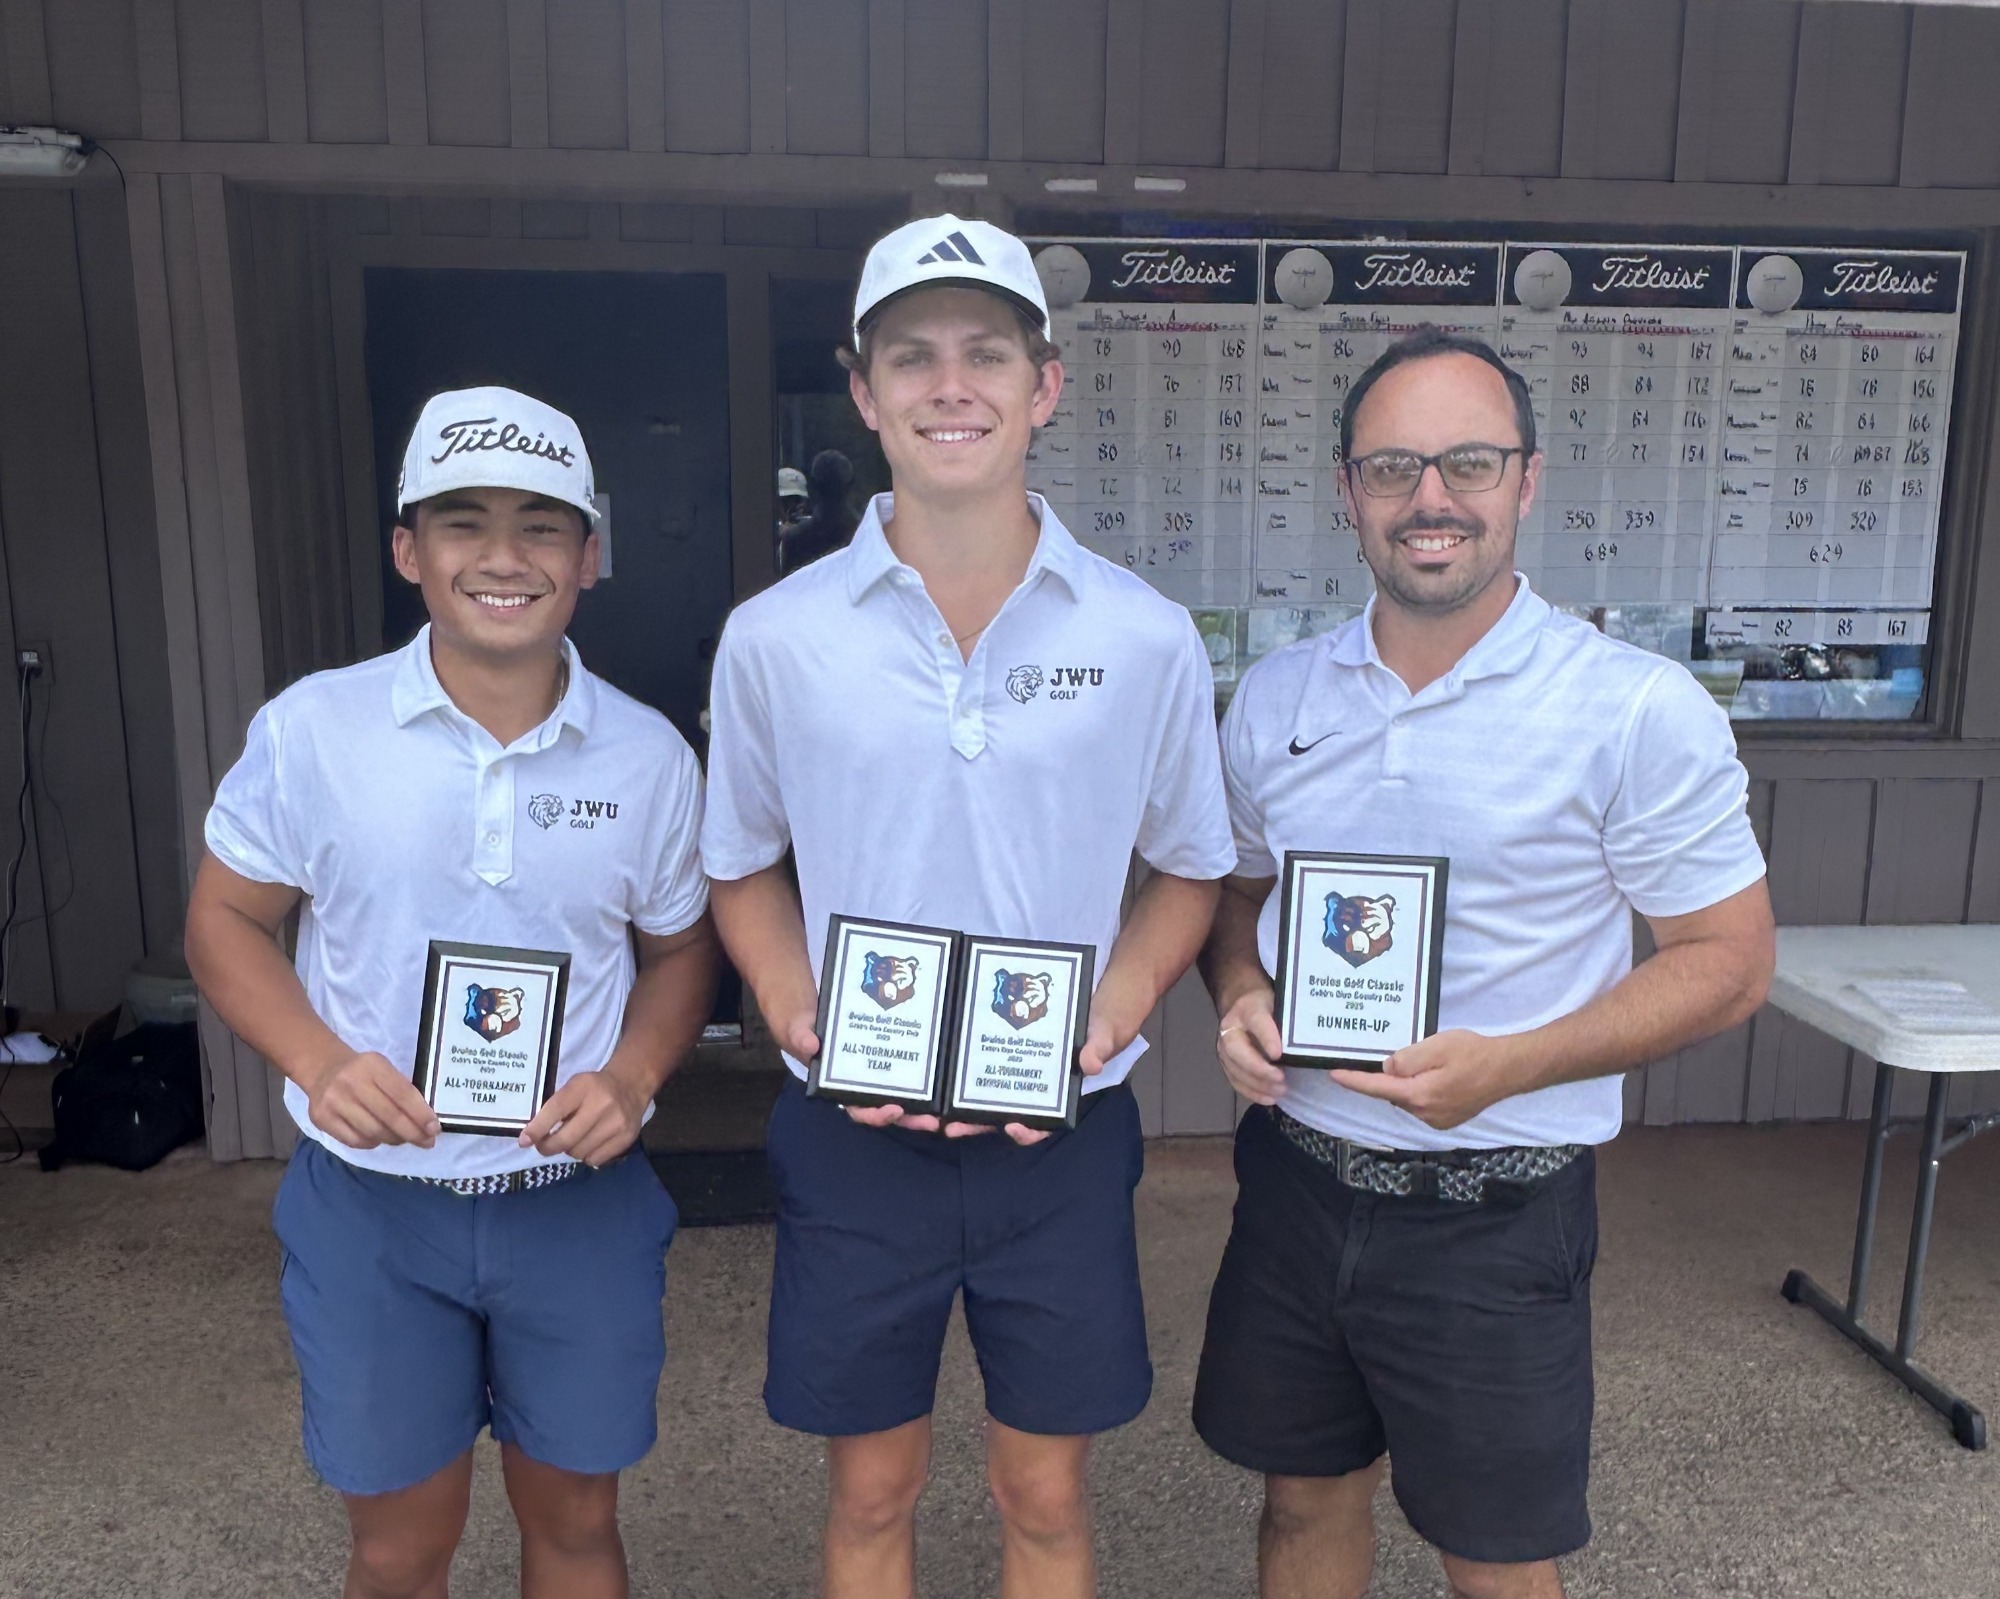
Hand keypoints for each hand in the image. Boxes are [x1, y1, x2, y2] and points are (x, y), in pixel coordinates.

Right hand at [304, 1050, 439, 1149]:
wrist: (323, 1069)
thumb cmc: (363, 1071)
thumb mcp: (383, 1068)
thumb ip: (402, 1090)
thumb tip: (426, 1122)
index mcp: (372, 1065)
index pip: (403, 1094)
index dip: (421, 1114)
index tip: (435, 1129)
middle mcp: (351, 1082)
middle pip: (389, 1117)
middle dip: (412, 1133)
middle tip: (427, 1142)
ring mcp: (334, 1102)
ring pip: (373, 1132)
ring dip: (394, 1139)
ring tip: (403, 1138)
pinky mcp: (321, 1119)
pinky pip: (355, 1141)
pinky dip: (372, 1143)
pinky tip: (379, 1137)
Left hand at [518, 1068, 648, 1164]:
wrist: (630, 1086)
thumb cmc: (594, 1087)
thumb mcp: (574, 1086)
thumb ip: (555, 1107)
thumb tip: (532, 1136)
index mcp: (583, 1087)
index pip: (555, 1110)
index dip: (537, 1129)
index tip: (525, 1141)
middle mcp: (602, 1104)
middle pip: (566, 1139)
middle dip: (548, 1147)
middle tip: (544, 1146)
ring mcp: (616, 1123)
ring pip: (579, 1152)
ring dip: (570, 1150)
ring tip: (574, 1139)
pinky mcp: (626, 1137)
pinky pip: (595, 1160)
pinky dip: (587, 1156)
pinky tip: (590, 1143)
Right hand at [776, 1008, 939, 1136]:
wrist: (810, 1010)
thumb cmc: (800, 1025)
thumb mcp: (796, 1028)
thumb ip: (800, 1035)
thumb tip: (810, 1044)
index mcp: (838, 1086)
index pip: (858, 1108)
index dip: (876, 1114)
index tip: (893, 1110)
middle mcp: (861, 1084)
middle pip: (888, 1108)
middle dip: (910, 1118)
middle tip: (932, 1121)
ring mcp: (877, 1072)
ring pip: (903, 1094)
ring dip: (924, 1104)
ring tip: (947, 1110)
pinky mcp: (890, 1056)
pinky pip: (908, 1068)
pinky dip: (925, 1074)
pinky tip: (945, 1070)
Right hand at [1215, 989, 1286, 1104]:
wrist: (1245, 1005)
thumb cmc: (1271, 1007)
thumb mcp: (1282, 1004)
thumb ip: (1292, 1020)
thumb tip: (1316, 1042)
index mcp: (1248, 1007)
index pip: (1256, 1020)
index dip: (1266, 1038)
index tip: (1278, 1054)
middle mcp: (1231, 1027)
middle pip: (1237, 1050)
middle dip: (1258, 1068)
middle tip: (1281, 1079)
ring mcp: (1223, 1046)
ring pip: (1234, 1068)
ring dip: (1257, 1083)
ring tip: (1280, 1091)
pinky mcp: (1226, 1062)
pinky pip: (1234, 1080)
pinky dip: (1251, 1092)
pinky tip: (1269, 1098)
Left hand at [1329, 1029, 1519, 1130]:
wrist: (1509, 1070)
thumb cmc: (1475, 1054)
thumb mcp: (1437, 1046)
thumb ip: (1407, 1058)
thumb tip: (1387, 1068)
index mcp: (1420, 1095)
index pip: (1377, 1088)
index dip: (1354, 1080)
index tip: (1334, 1074)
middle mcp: (1426, 1113)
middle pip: (1393, 1093)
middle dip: (1388, 1077)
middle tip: (1401, 1055)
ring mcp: (1437, 1120)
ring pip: (1408, 1098)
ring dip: (1408, 1084)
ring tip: (1429, 1063)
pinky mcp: (1447, 1119)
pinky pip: (1422, 1104)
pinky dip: (1420, 1091)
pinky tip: (1435, 1076)